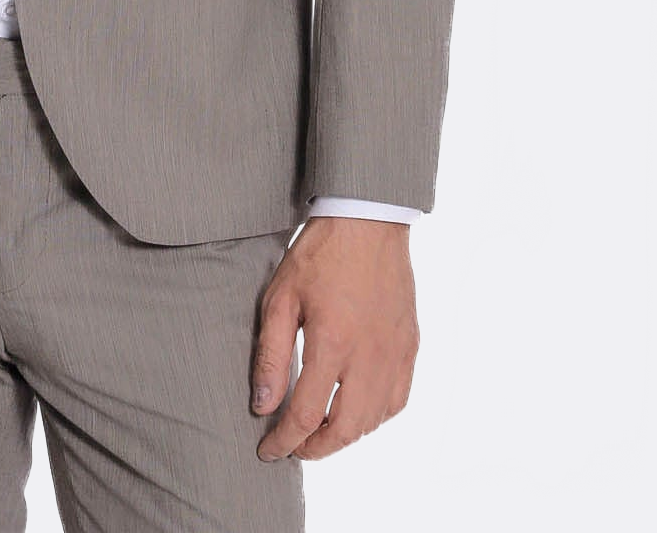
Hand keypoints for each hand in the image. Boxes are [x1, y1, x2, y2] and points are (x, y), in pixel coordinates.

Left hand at [251, 216, 418, 461]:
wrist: (368, 221)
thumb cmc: (320, 254)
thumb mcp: (281, 298)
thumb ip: (272, 356)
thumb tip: (263, 405)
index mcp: (333, 344)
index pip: (305, 414)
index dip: (284, 441)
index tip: (268, 450)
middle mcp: (369, 357)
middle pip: (345, 430)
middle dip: (315, 448)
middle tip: (294, 447)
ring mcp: (395, 354)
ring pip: (373, 421)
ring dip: (345, 435)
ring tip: (320, 430)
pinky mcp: (410, 346)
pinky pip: (397, 400)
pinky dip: (375, 417)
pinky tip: (357, 411)